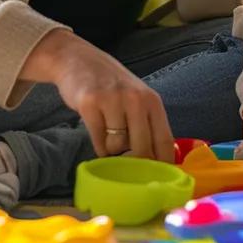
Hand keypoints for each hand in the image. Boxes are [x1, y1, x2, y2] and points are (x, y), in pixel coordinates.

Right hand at [19, 28, 173, 161]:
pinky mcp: (90, 105)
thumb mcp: (137, 98)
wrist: (78, 60)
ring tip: (108, 135)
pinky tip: (97, 132)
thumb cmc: (111, 85)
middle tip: (127, 167)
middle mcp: (135, 99)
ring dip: (113, 152)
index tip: (158, 182)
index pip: (164, 142)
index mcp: (152, 100)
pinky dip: (98, 146)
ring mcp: (113, 101)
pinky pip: (98, 142)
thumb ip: (147, 124)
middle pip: (141, 150)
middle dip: (134, 164)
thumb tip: (158, 163)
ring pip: (117, 148)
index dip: (162, 166)